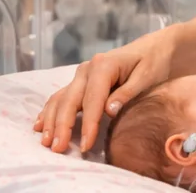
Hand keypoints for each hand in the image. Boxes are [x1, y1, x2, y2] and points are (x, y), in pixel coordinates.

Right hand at [33, 25, 180, 152]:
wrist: (155, 48)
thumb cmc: (153, 62)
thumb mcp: (146, 76)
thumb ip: (126, 93)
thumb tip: (107, 111)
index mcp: (104, 66)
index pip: (92, 100)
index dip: (88, 125)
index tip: (85, 146)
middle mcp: (87, 69)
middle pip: (70, 100)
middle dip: (63, 126)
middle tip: (57, 149)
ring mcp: (82, 74)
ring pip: (61, 98)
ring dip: (52, 120)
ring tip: (46, 141)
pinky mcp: (81, 80)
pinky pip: (62, 96)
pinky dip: (50, 110)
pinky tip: (40, 124)